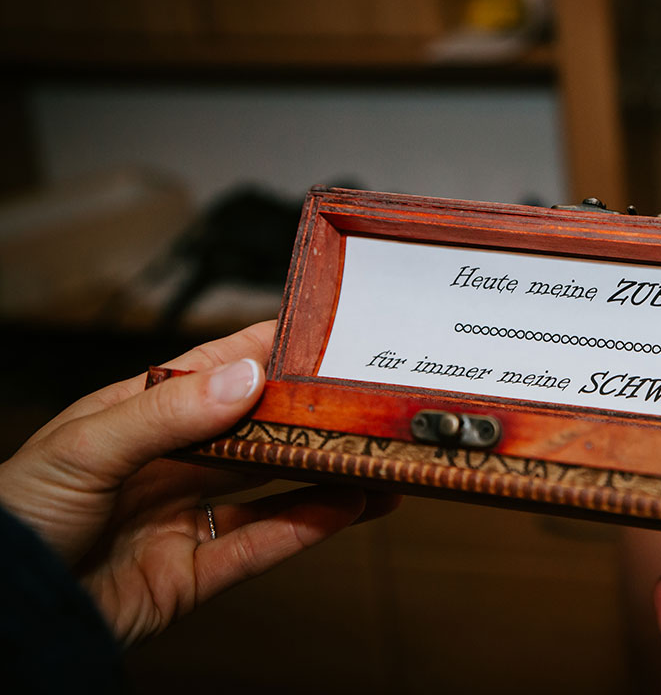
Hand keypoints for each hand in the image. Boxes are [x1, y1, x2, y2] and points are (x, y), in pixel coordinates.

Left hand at [0, 321, 396, 646]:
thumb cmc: (14, 514)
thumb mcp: (86, 447)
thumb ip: (169, 415)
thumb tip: (248, 378)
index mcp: (141, 415)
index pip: (218, 369)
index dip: (272, 352)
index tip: (329, 336)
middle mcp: (172, 461)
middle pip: (258, 430)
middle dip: (312, 416)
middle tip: (369, 403)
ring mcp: (186, 516)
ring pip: (272, 488)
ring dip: (326, 474)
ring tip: (377, 458)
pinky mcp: (194, 572)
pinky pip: (262, 544)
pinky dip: (309, 526)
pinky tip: (350, 506)